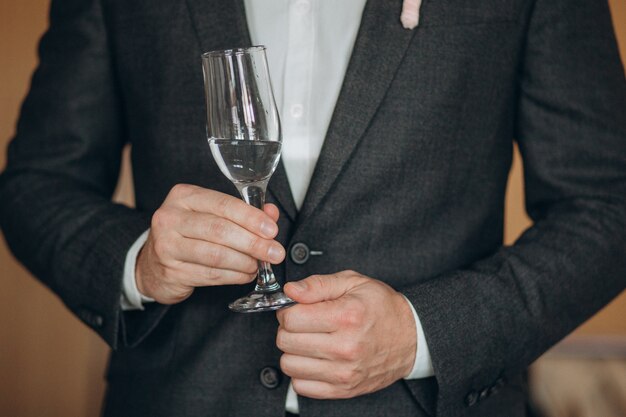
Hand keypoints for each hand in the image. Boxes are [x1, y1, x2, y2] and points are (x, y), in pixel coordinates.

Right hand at [136, 184, 284, 303]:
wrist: (151, 264)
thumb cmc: (188, 234)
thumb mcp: (211, 215)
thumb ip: (242, 213)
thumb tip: (271, 214)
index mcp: (184, 196)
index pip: (223, 204)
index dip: (251, 217)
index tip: (272, 229)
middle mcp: (170, 218)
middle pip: (220, 230)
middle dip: (253, 243)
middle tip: (274, 252)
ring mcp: (167, 245)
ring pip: (216, 255)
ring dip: (245, 261)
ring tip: (259, 264)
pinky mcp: (171, 271)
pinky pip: (211, 275)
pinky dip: (234, 276)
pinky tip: (245, 274)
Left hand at [276, 271, 416, 398]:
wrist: (411, 336)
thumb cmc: (382, 308)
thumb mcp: (353, 283)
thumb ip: (318, 284)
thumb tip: (291, 290)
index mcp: (346, 317)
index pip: (291, 318)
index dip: (288, 310)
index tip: (297, 309)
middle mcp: (345, 347)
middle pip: (286, 341)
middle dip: (288, 329)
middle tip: (303, 324)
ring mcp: (344, 372)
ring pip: (289, 365)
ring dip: (293, 351)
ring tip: (309, 341)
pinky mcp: (344, 389)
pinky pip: (301, 386)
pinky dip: (302, 372)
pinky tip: (314, 359)